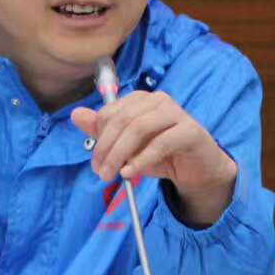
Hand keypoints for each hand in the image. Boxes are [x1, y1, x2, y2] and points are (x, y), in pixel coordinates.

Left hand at [71, 91, 236, 225]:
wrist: (198, 170)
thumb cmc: (162, 155)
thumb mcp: (128, 146)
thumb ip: (103, 131)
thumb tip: (76, 114)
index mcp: (140, 99)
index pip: (109, 113)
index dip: (98, 137)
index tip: (95, 161)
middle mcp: (158, 100)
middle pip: (122, 119)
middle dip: (106, 148)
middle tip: (100, 172)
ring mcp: (176, 113)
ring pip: (139, 128)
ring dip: (121, 154)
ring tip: (113, 174)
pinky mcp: (190, 130)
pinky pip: (161, 143)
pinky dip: (142, 159)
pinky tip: (131, 172)